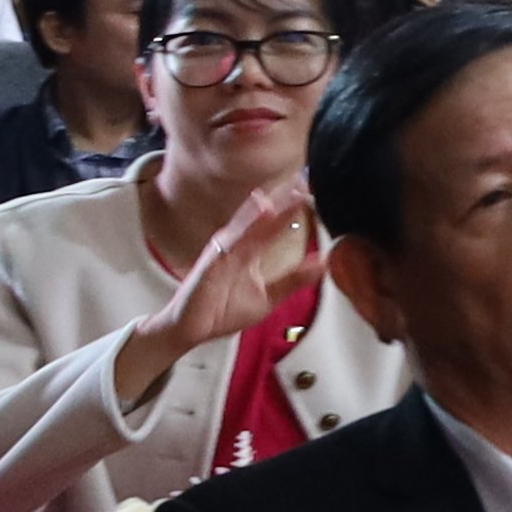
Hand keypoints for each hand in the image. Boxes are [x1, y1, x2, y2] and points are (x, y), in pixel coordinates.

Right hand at [158, 180, 311, 358]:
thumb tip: (324, 263)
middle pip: (262, 216)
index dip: (293, 206)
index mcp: (248, 248)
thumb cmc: (221, 310)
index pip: (274, 223)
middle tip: (307, 180)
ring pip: (248, 224)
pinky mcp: (211, 263)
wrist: (188, 331)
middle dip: (284, 198)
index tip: (313, 189)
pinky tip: (261, 213)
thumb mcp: (268, 297)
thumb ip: (294, 279)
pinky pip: (231, 242)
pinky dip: (246, 228)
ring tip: (291, 191)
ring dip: (270, 207)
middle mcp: (235, 244)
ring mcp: (222, 251)